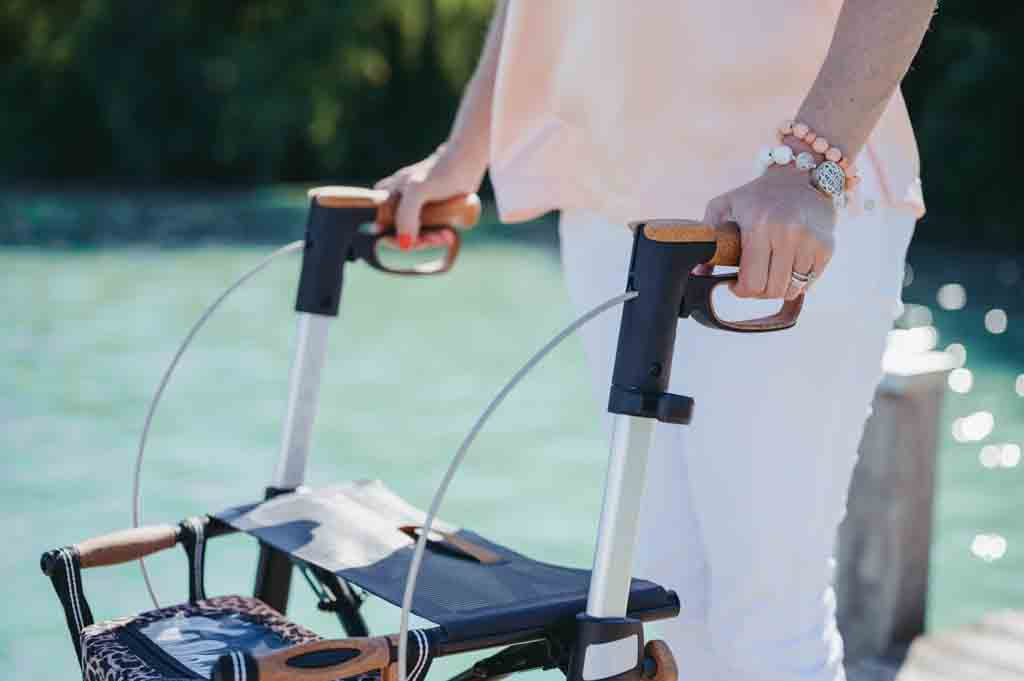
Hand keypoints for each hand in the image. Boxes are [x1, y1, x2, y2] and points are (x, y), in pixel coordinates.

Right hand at [375, 141, 486, 246]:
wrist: (466, 162)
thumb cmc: (439, 172)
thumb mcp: (417, 190)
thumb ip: (406, 216)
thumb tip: (405, 244)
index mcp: (385, 197)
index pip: (381, 230)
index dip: (397, 241)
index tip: (418, 241)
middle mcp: (396, 203)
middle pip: (400, 235)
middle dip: (419, 241)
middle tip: (437, 238)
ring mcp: (413, 208)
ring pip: (416, 235)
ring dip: (431, 239)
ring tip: (446, 236)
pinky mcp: (430, 211)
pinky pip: (429, 231)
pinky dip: (437, 235)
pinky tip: (448, 234)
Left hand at [703, 164, 835, 300]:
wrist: (801, 174)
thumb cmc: (757, 194)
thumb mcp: (725, 205)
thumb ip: (708, 236)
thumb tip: (698, 272)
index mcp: (760, 226)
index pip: (752, 282)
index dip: (740, 291)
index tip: (735, 284)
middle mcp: (788, 234)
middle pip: (772, 290)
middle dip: (757, 292)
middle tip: (751, 280)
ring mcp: (811, 242)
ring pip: (791, 290)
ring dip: (777, 288)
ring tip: (769, 274)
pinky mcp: (827, 247)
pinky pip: (809, 282)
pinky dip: (797, 282)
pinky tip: (786, 267)